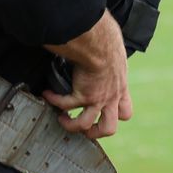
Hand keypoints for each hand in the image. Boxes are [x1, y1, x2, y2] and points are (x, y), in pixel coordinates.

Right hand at [43, 11, 133, 138]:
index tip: (104, 113)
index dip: (116, 117)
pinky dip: (54, 100)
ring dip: (71, 125)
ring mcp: (97, 99)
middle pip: (109, 128)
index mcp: (121, 88)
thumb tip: (99, 52)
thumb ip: (108, 62)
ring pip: (86, 125)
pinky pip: (65, 105)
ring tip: (62, 118)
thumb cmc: (107, 40)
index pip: (125, 111)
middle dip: (96, 132)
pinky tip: (47, 94)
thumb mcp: (115, 55)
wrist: (100, 43)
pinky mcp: (82, 96)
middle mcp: (111, 97)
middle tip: (85, 128)